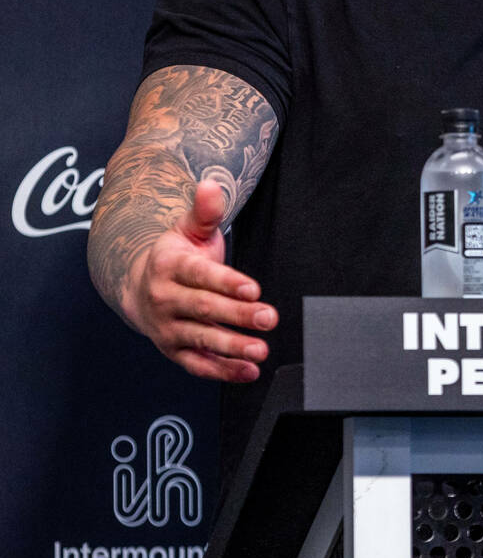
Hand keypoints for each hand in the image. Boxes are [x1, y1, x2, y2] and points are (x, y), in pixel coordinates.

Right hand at [122, 179, 278, 381]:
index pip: (200, 275)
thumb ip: (204, 211)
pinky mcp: (174, 350)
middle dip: (238, 315)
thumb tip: (211, 186)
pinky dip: (222, 371)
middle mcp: (165, 299)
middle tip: (269, 318)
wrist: (138, 285)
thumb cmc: (175, 255)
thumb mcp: (188, 228)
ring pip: (201, 340)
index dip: (227, 282)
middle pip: (204, 309)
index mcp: (170, 266)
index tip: (254, 288)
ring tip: (260, 350)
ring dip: (232, 347)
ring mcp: (168, 327)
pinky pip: (198, 365)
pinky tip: (248, 371)